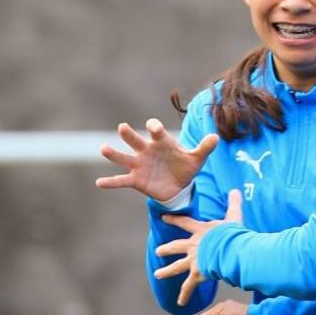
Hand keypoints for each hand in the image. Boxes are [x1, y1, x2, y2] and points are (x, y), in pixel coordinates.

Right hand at [95, 118, 218, 200]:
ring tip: (103, 149)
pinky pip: (121, 181)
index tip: (155, 128)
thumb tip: (216, 137)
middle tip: (123, 127)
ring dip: (113, 154)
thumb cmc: (185, 167)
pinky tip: (99, 183)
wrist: (178, 187)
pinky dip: (111, 182)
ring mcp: (139, 165)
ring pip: (124, 158)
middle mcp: (147, 151)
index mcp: (162, 142)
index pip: (156, 131)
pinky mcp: (135, 180)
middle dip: (130, 135)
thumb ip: (204, 148)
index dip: (155, 128)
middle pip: (136, 140)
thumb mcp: (197, 159)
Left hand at [153, 189, 242, 305]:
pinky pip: (189, 286)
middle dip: (166, 249)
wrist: (227, 249)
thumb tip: (235, 190)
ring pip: (176, 266)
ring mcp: (193, 260)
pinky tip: (180, 303)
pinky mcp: (197, 273)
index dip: (174, 220)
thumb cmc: (231, 233)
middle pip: (176, 246)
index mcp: (201, 231)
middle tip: (158, 251)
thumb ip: (233, 204)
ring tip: (157, 275)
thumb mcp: (233, 216)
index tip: (164, 218)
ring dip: (167, 271)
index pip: (184, 223)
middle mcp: (193, 245)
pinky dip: (185, 295)